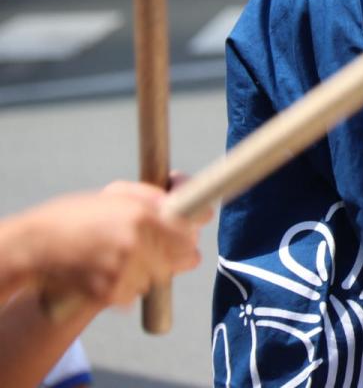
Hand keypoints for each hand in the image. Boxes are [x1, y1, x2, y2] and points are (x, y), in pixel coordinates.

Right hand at [24, 181, 204, 308]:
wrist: (35, 246)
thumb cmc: (78, 215)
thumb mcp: (117, 194)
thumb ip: (157, 199)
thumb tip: (201, 213)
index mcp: (140, 216)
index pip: (189, 232)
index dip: (189, 234)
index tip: (187, 234)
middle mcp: (135, 243)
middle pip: (182, 258)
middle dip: (173, 253)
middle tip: (151, 247)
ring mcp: (123, 271)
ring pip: (159, 277)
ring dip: (149, 271)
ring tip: (121, 257)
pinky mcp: (111, 293)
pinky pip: (135, 294)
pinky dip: (127, 287)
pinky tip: (108, 272)